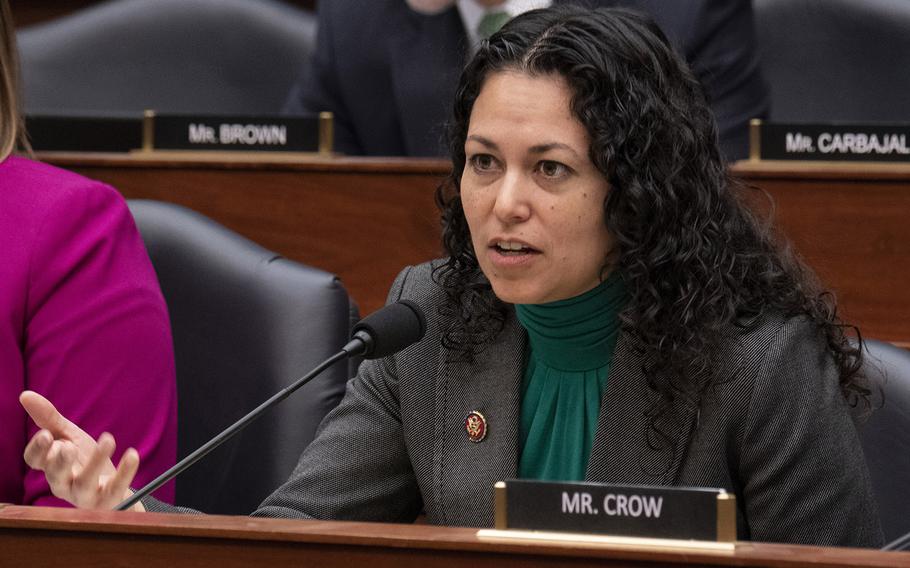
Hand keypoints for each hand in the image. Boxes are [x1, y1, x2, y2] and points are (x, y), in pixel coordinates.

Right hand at [20, 390, 142, 510]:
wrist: (110, 486)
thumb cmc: (83, 459)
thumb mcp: (68, 436)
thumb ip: (49, 419)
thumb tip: (25, 394)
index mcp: (51, 466)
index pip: (35, 461)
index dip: (38, 450)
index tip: (46, 434)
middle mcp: (63, 483)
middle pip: (56, 475)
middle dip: (61, 461)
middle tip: (68, 446)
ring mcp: (84, 495)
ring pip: (84, 483)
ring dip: (95, 462)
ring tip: (108, 439)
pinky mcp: (107, 500)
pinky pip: (115, 488)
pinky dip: (125, 472)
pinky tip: (132, 454)